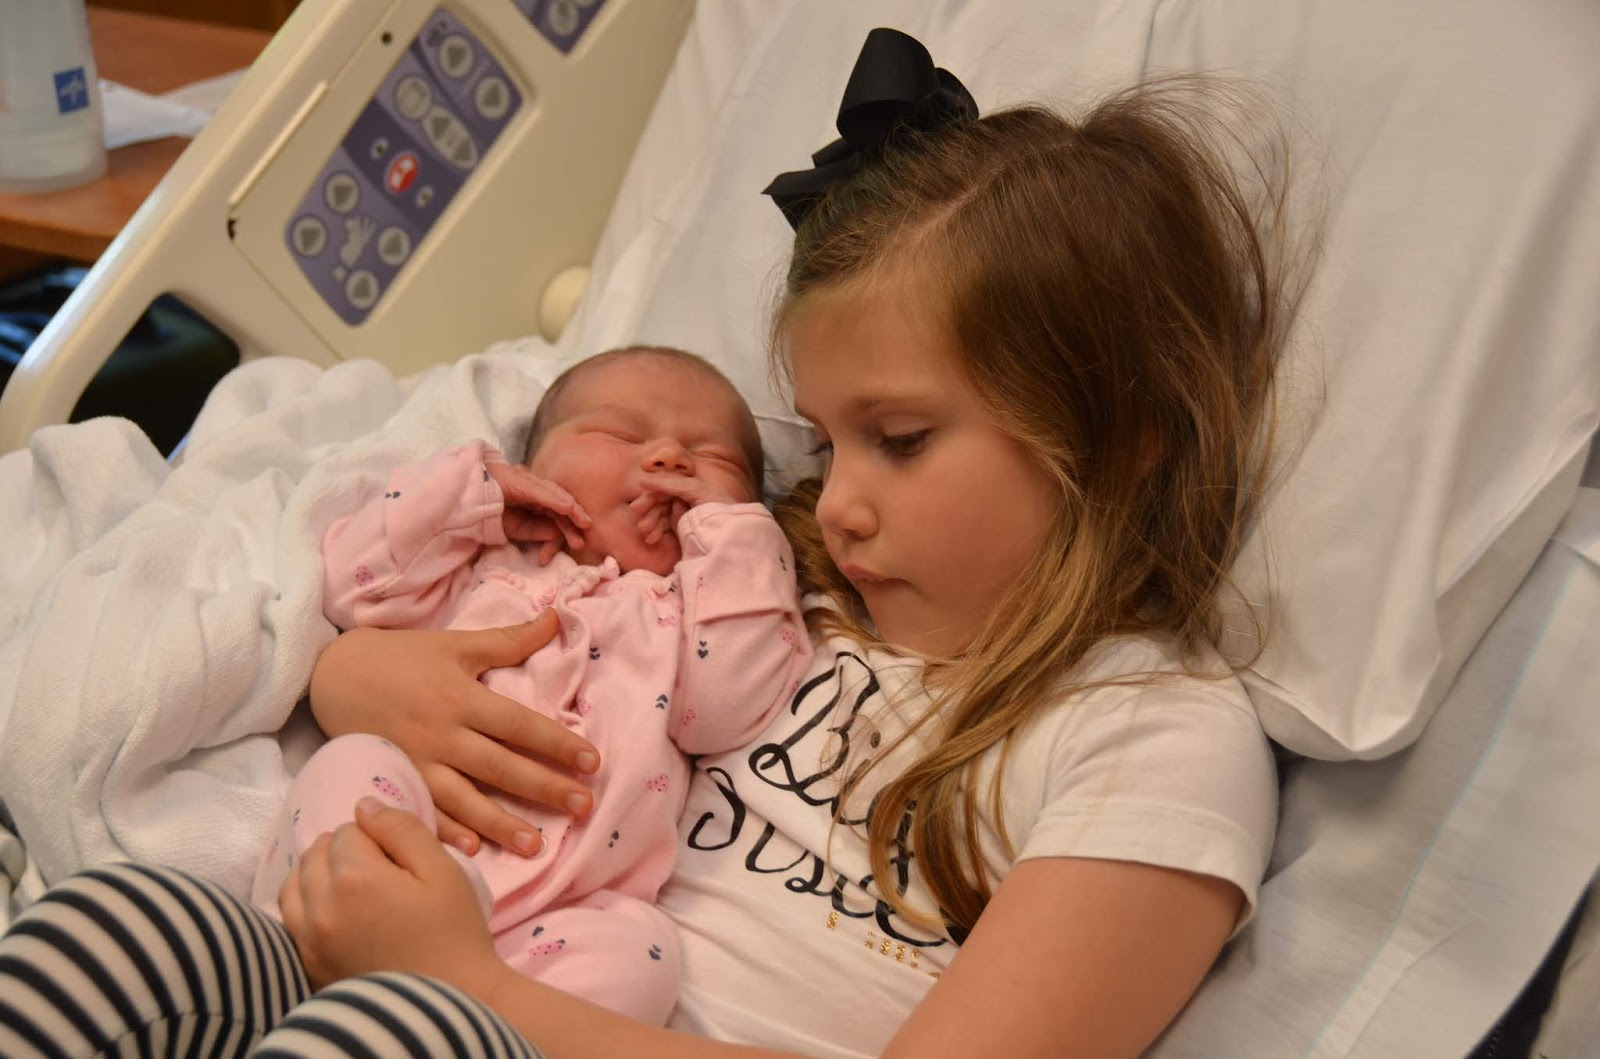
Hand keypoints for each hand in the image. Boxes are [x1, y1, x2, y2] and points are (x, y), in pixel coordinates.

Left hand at [280, 798, 507, 994]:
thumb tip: (364, 806)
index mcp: (356, 878)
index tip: (399, 856)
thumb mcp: (442, 870)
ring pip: (294, 883)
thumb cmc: (453, 932)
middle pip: (316, 853)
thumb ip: (402, 829)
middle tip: (380, 868)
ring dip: (318, 873)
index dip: (376, 835)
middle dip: (343, 850)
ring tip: (352, 884)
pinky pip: (290, 918)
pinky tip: (334, 910)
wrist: (449, 999)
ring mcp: (308, 939)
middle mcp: (321, 906)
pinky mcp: (307, 964)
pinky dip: (305, 903)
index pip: (348, 830)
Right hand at [308, 616, 599, 855]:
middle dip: (543, 788)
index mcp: (462, 698)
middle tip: (583, 807)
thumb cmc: (402, 657)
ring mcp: (417, 762)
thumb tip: (557, 617)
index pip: (519, 725)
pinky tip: (474, 852)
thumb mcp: (456, 643)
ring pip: (465, 800)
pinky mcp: (394, 781)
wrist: (332, 674)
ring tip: (537, 846)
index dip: (556, 744)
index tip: (592, 762)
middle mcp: (443, 734)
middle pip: (500, 767)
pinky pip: (424, 812)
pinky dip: (447, 833)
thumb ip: (509, 639)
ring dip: (501, 824)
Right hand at [487, 459, 591, 563]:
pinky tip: (568, 508)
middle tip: (583, 539)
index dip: (567, 529)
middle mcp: (534, 490)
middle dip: (573, 522)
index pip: (556, 514)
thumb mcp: (516, 529)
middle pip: (559, 506)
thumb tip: (557, 534)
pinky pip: (542, 491)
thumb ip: (537, 531)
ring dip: (570, 510)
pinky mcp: (521, 481)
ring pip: (555, 496)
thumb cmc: (488, 513)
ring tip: (583, 522)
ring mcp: (528, 483)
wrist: (465, 498)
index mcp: (533, 502)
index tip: (577, 543)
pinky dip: (556, 500)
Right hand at [628, 472, 736, 544]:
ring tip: (648, 535)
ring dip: (652, 523)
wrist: (731, 535)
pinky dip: (658, 531)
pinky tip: (652, 539)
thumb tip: (643, 480)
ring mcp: (687, 512)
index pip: (666, 485)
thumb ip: (670, 484)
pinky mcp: (685, 527)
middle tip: (641, 525)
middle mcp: (688, 497)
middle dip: (650, 512)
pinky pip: (666, 526)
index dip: (651, 495)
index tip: (638, 506)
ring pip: (662, 514)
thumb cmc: (717, 509)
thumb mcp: (694, 491)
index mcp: (693, 485)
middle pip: (661, 500)